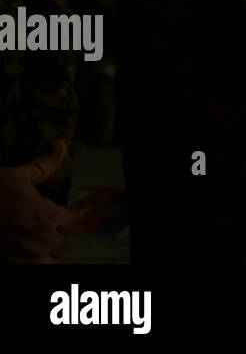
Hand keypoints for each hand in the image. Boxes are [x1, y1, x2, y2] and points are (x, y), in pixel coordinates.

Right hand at [0, 141, 74, 262]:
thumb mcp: (17, 176)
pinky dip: (31, 262)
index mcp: (47, 215)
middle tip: (43, 228)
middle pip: (62, 243)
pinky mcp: (10, 263)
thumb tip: (60, 145)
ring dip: (47, 254)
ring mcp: (25, 254)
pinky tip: (23, 253)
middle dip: (56, 235)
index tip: (54, 213)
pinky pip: (30, 267)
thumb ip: (43, 166)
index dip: (62, 216)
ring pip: (50, 261)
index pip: (70, 221)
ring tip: (36, 244)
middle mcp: (40, 238)